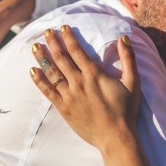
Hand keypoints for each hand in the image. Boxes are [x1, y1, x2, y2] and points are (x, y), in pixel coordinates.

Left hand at [29, 25, 140, 152]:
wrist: (115, 137)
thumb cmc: (126, 110)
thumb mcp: (133, 82)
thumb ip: (129, 59)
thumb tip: (124, 38)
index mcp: (94, 74)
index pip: (77, 50)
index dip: (69, 37)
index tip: (63, 27)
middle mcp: (79, 82)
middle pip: (61, 58)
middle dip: (52, 43)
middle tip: (46, 32)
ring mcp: (69, 95)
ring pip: (52, 72)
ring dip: (42, 58)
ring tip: (34, 46)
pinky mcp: (63, 108)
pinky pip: (48, 91)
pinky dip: (39, 80)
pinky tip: (32, 71)